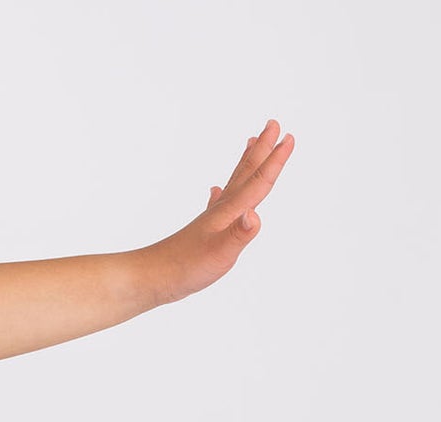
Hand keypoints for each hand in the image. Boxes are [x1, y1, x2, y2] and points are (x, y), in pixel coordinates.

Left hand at [144, 119, 295, 303]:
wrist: (151, 278)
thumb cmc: (184, 268)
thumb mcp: (220, 254)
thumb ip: (239, 234)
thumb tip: (255, 215)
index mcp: (230, 212)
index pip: (258, 182)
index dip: (275, 161)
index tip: (289, 136)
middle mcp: (221, 210)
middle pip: (246, 173)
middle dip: (262, 149)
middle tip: (273, 124)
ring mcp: (210, 219)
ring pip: (233, 183)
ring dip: (244, 163)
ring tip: (251, 143)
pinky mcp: (201, 232)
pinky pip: (216, 205)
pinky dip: (219, 194)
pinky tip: (215, 192)